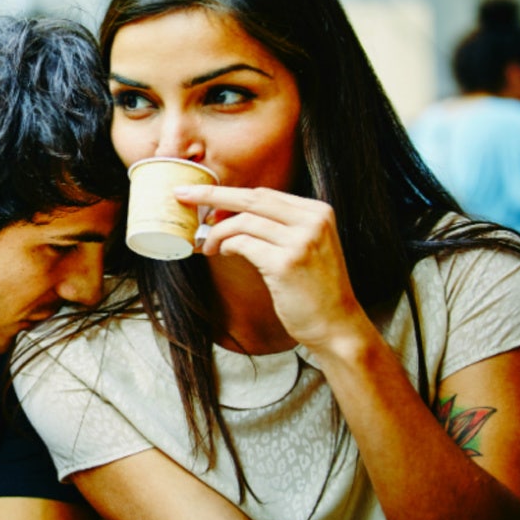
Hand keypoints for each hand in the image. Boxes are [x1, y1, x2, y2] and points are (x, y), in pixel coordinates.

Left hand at [175, 185, 370, 351]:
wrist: (336, 325)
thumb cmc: (314, 289)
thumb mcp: (306, 246)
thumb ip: (279, 226)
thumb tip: (229, 212)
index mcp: (317, 212)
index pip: (264, 194)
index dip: (229, 195)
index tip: (202, 196)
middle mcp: (312, 221)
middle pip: (251, 198)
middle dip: (211, 196)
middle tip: (183, 196)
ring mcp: (301, 241)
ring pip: (243, 222)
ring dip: (217, 233)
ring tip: (208, 246)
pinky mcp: (286, 263)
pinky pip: (243, 244)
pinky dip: (226, 245)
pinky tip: (222, 252)